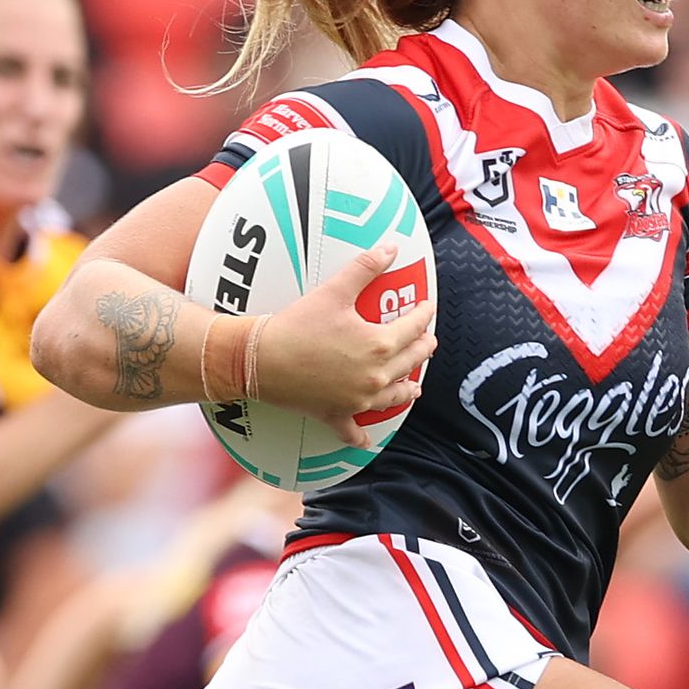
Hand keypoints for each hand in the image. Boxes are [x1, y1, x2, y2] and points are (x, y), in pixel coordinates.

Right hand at [252, 240, 437, 446]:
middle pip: (411, 362)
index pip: (414, 327)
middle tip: (427, 341)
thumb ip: (365, 268)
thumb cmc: (297, 324)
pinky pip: (353, 432)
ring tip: (414, 387)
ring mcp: (358, 400)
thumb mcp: (334, 291)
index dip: (424, 314)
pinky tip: (367, 442)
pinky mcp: (336, 415)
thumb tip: (391, 246)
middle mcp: (376, 377)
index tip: (428, 306)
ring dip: (407, 390)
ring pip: (393, 398)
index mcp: (380, 346)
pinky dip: (361, 438)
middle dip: (423, 349)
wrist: (260, 359)